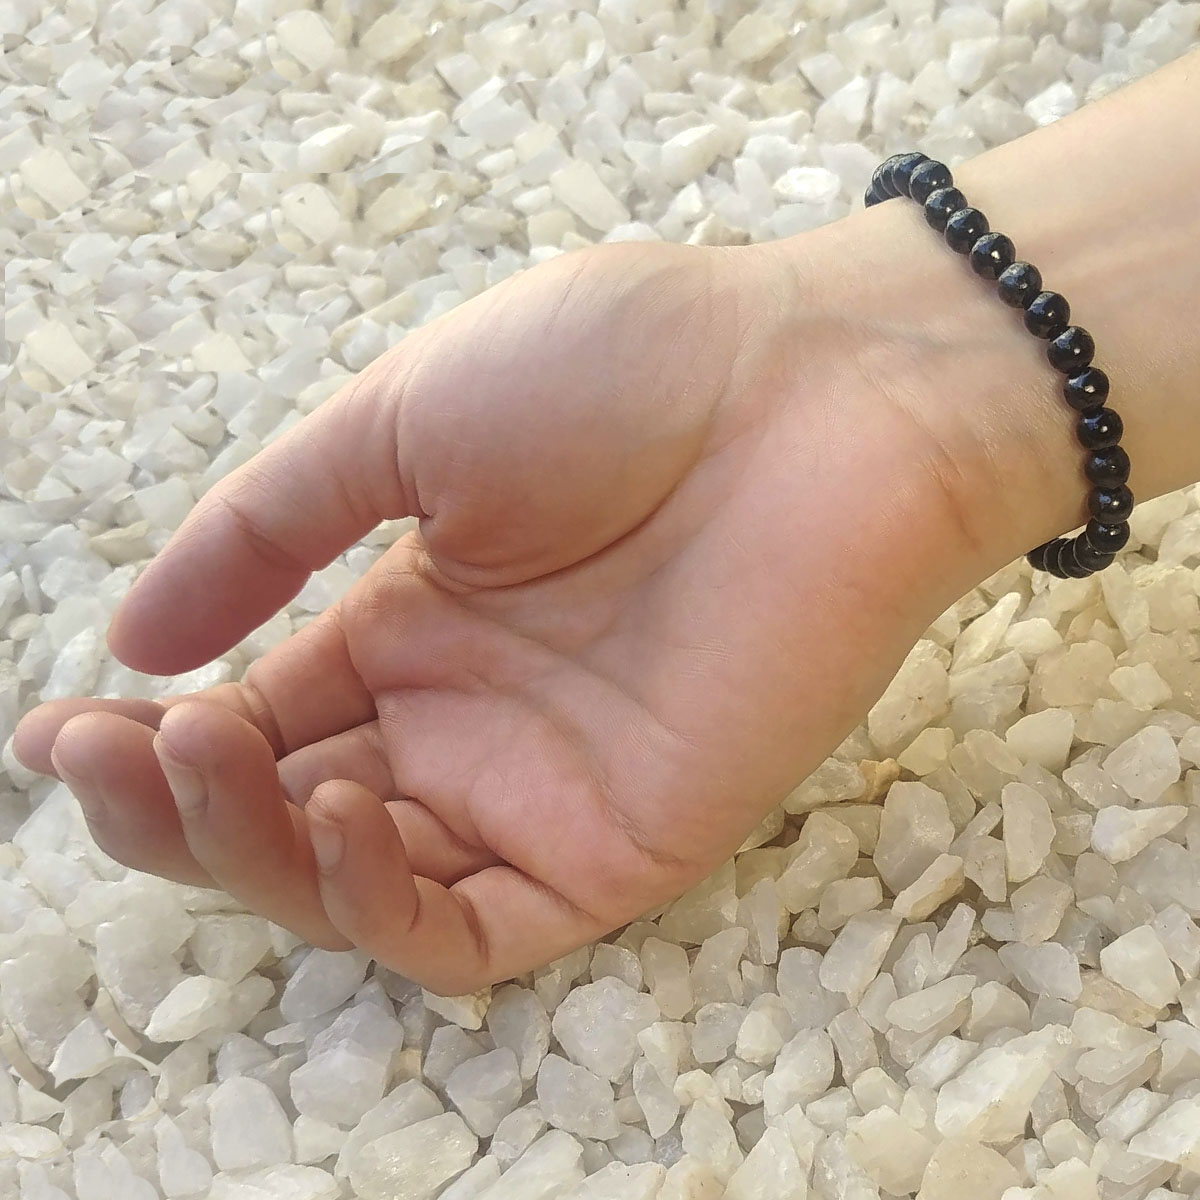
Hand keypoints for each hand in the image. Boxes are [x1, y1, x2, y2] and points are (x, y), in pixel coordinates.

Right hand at [14, 234, 985, 993]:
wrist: (821, 391)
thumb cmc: (626, 373)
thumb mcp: (406, 421)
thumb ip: (271, 530)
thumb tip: (131, 634)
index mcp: (416, 622)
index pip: (261, 718)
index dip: (154, 740)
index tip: (58, 728)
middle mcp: (469, 720)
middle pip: (291, 815)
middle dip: (177, 805)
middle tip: (102, 752)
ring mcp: (541, 789)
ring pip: (362, 886)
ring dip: (255, 851)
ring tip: (198, 756)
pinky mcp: (623, 844)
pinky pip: (475, 927)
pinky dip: (380, 901)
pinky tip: (335, 814)